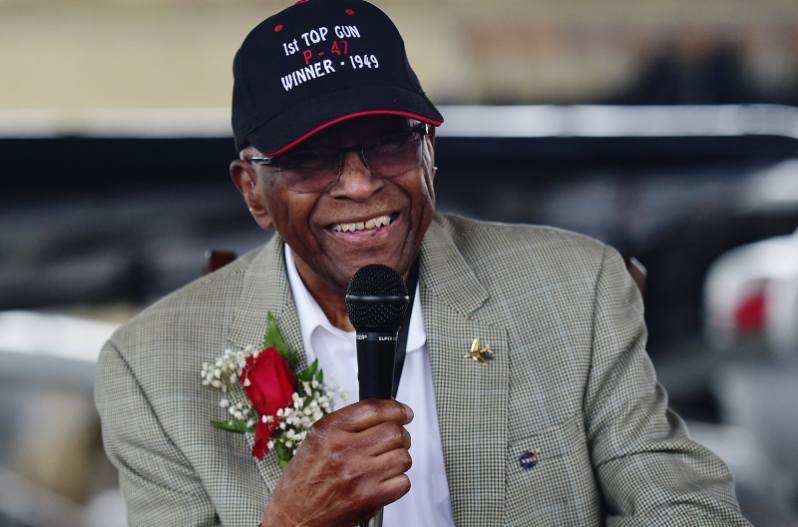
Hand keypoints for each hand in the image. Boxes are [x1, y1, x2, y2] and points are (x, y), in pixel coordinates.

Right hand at [262, 399, 413, 526]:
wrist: (293, 517)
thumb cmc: (303, 480)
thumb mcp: (316, 440)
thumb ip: (347, 424)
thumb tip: (385, 412)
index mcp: (329, 431)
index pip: (373, 409)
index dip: (395, 408)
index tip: (403, 412)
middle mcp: (343, 450)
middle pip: (393, 431)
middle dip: (400, 435)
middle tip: (396, 441)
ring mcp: (358, 475)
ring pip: (402, 456)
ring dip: (399, 458)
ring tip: (387, 462)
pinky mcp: (369, 499)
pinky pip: (403, 482)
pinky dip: (398, 481)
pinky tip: (384, 481)